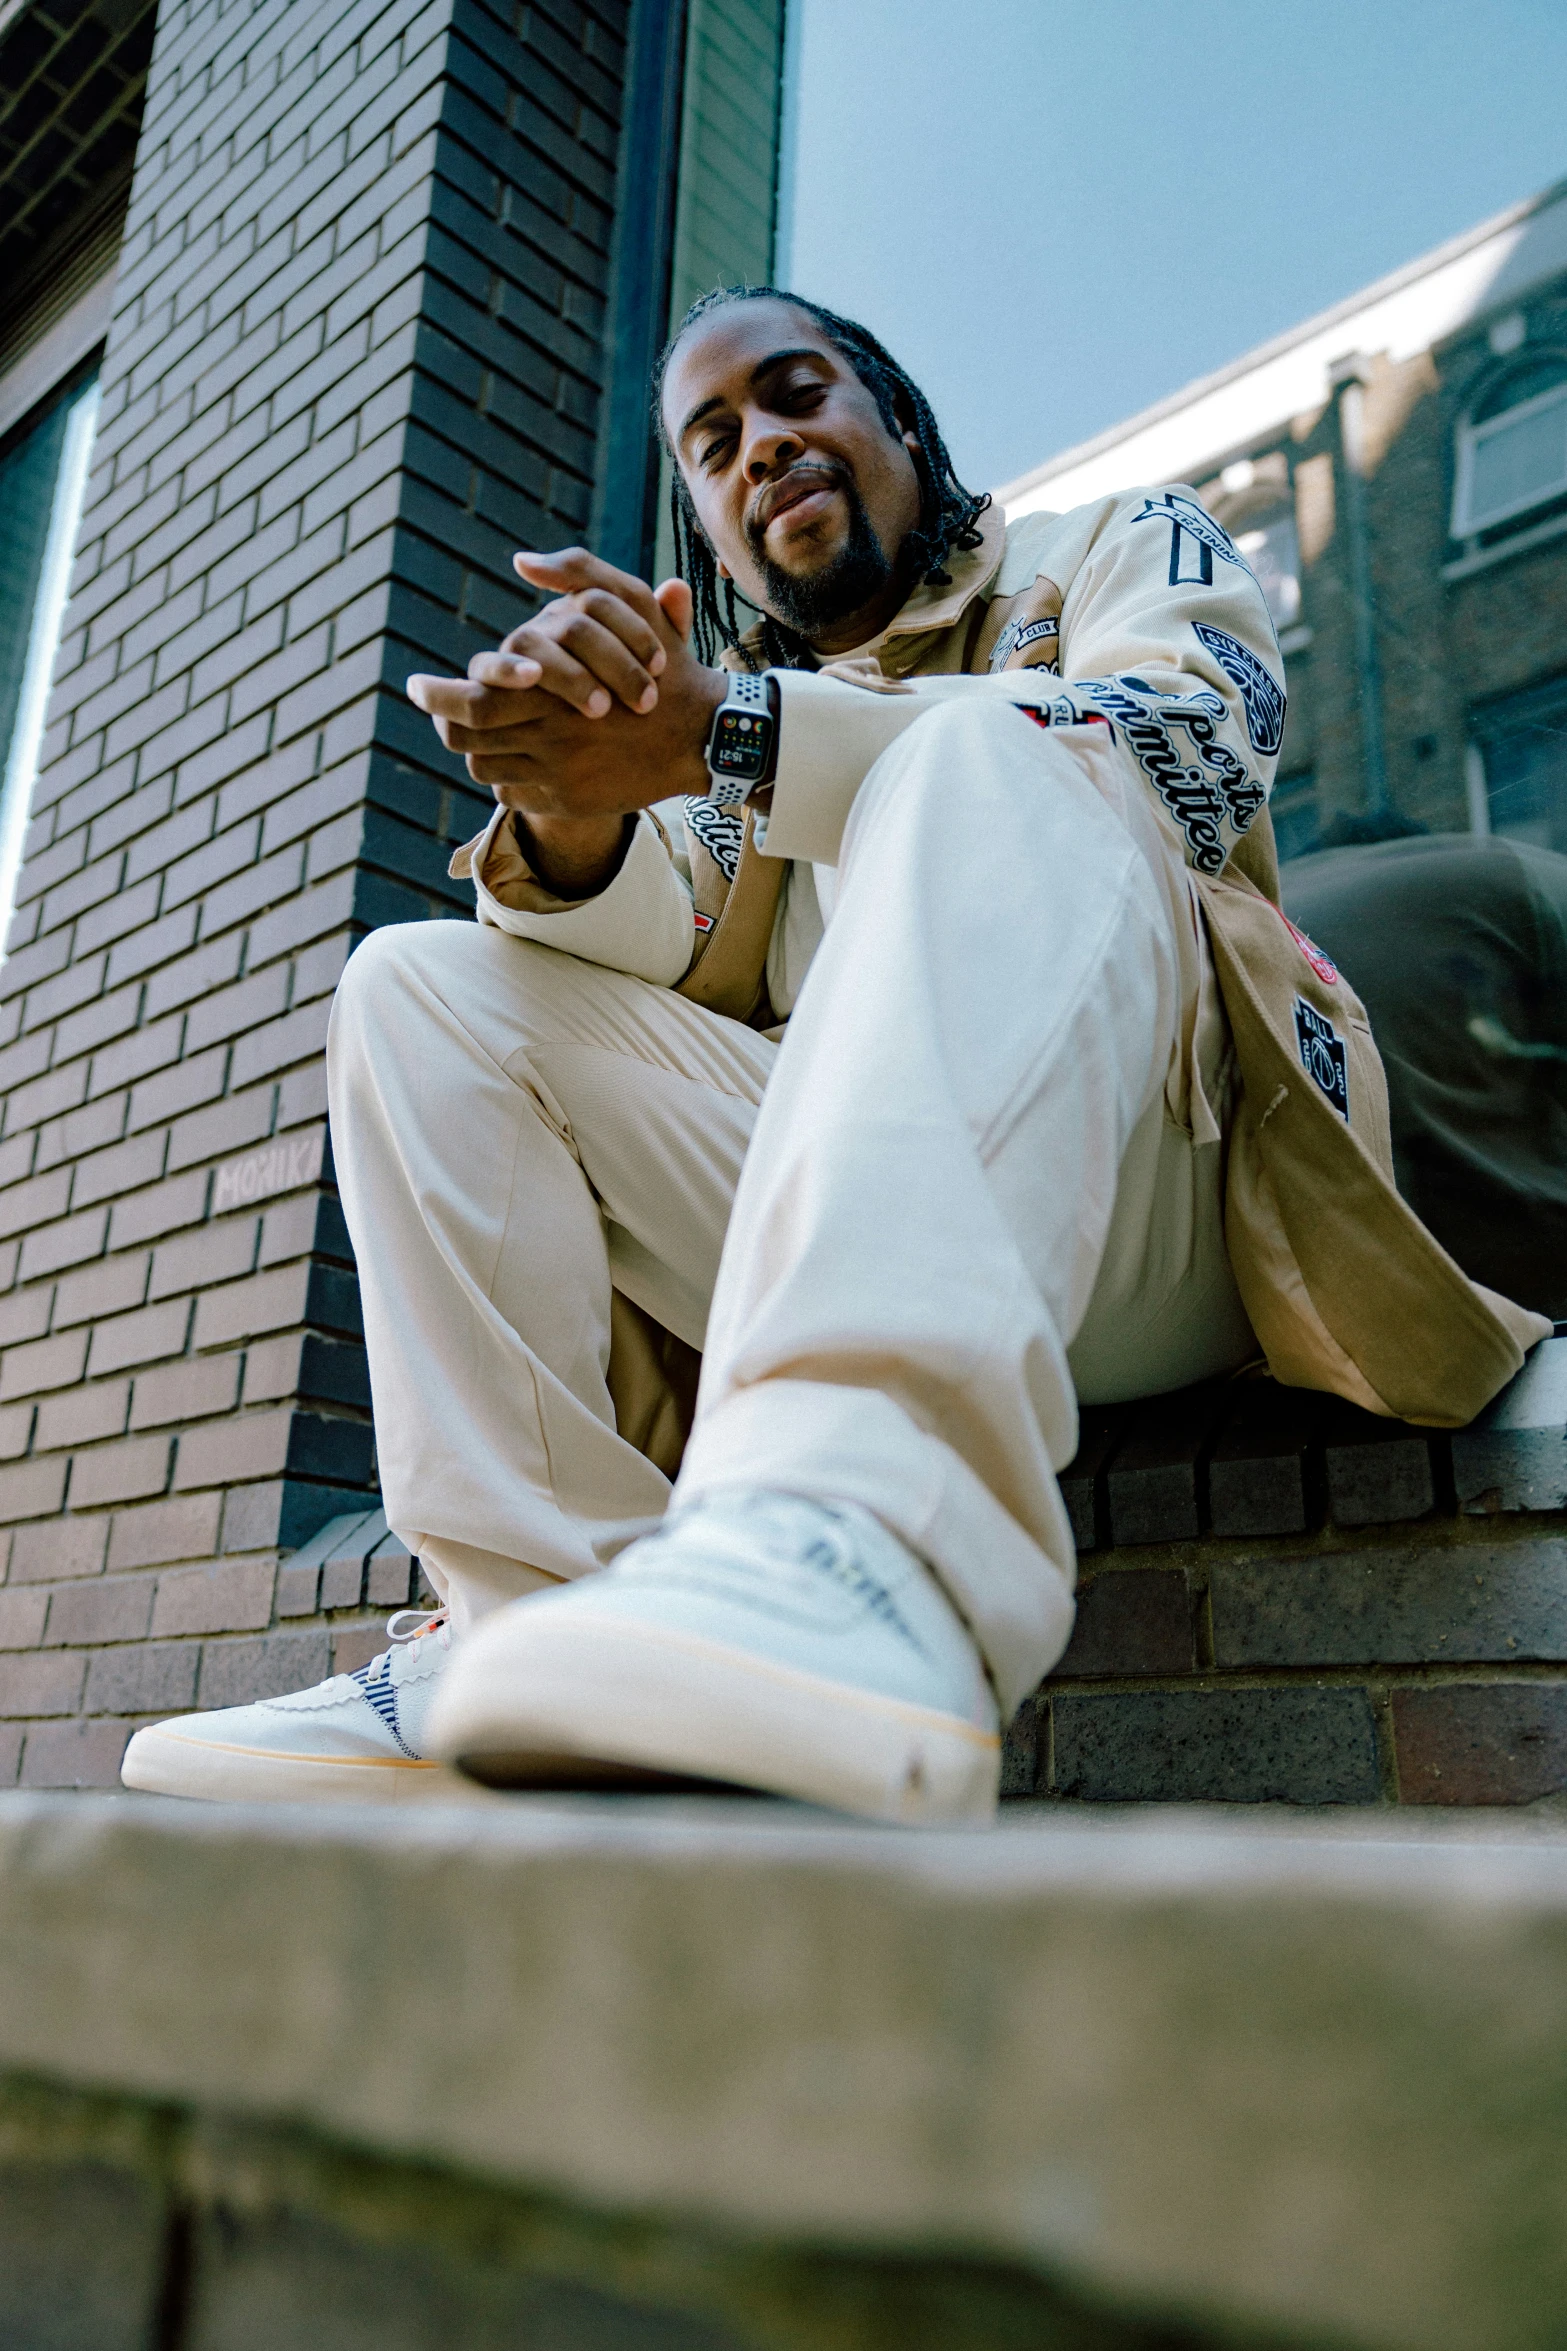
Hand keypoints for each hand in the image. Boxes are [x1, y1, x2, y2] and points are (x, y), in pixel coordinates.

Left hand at [406, 555, 727, 894]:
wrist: (703, 734)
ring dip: (472, 747)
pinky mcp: (567, 801)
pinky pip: (511, 794)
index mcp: (552, 690)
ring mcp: (557, 775)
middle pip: (467, 737)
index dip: (435, 695)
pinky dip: (501, 776)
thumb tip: (522, 561)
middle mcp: (548, 737)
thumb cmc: (664, 663)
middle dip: (441, 720)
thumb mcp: (630, 603)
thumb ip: (577, 572)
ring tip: (471, 730)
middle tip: (429, 706)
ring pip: (485, 767)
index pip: (471, 701)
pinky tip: (508, 755)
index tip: (412, 685)